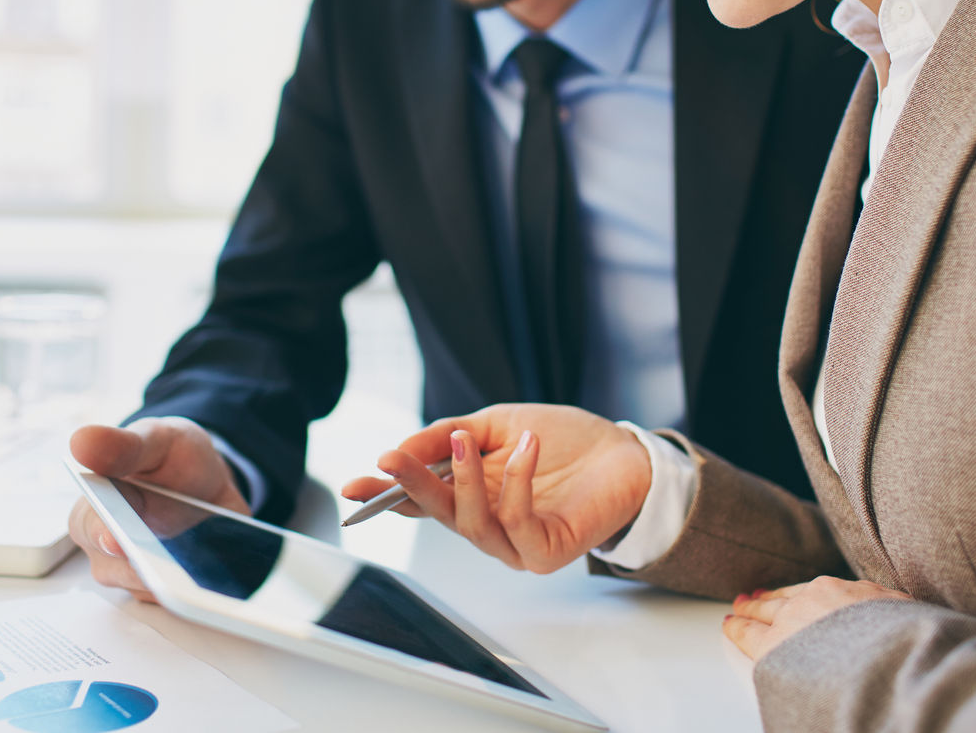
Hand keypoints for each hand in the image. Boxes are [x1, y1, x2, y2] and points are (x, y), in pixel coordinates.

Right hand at [67, 418, 249, 601]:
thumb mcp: (157, 439)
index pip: (87, 526)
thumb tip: (80, 441)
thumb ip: (124, 444)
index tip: (117, 540)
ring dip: (171, 583)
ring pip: (147, 590)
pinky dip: (195, 591)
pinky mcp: (168, 588)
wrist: (211, 479)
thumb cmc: (172, 457)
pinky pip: (177, 601)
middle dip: (139, 568)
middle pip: (114, 569)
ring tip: (199, 570)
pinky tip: (214, 579)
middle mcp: (107, 546)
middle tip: (164, 566)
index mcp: (94, 506)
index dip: (100, 534)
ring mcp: (137, 571)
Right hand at [340, 404, 651, 573]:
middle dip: (411, 486)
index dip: (384, 496)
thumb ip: (449, 436)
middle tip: (391, 458)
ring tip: (464, 440)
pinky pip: (517, 524)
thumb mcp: (497, 424)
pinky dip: (517, 483)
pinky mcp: (545, 552)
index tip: (351, 486)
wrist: (624, 452)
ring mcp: (514, 544)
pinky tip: (526, 447)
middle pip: (437, 513)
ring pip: (470, 524)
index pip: (419, 501)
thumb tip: (400, 450)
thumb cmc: (562, 440)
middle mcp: (487, 525)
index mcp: (469, 495)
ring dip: (462, 480)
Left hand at [723, 576, 911, 661]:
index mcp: (847, 592)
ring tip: (738, 610)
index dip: (802, 595)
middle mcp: (817, 600)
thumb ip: (894, 611)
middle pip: (787, 598)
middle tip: (755, 597)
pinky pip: (749, 633)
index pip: (817, 593)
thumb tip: (901, 614)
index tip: (794, 596)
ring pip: (765, 612)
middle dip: (770, 598)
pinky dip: (737, 628)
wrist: (886, 656)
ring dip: (750, 611)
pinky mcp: (775, 645)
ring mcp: (793, 621)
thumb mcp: (907, 616)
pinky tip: (730, 625)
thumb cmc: (903, 641)